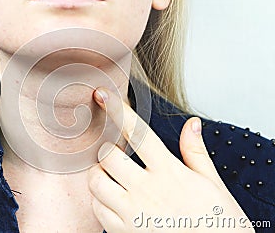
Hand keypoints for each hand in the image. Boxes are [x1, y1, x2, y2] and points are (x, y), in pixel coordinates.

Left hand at [87, 88, 253, 231]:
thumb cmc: (217, 223)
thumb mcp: (212, 184)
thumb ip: (195, 152)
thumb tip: (191, 124)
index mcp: (169, 173)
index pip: (137, 133)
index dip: (118, 110)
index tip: (103, 94)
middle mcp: (147, 191)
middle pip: (107, 156)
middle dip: (105, 146)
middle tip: (112, 146)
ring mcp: (132, 213)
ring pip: (96, 182)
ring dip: (98, 172)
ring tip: (109, 172)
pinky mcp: (123, 232)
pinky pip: (97, 209)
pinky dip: (98, 199)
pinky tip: (111, 197)